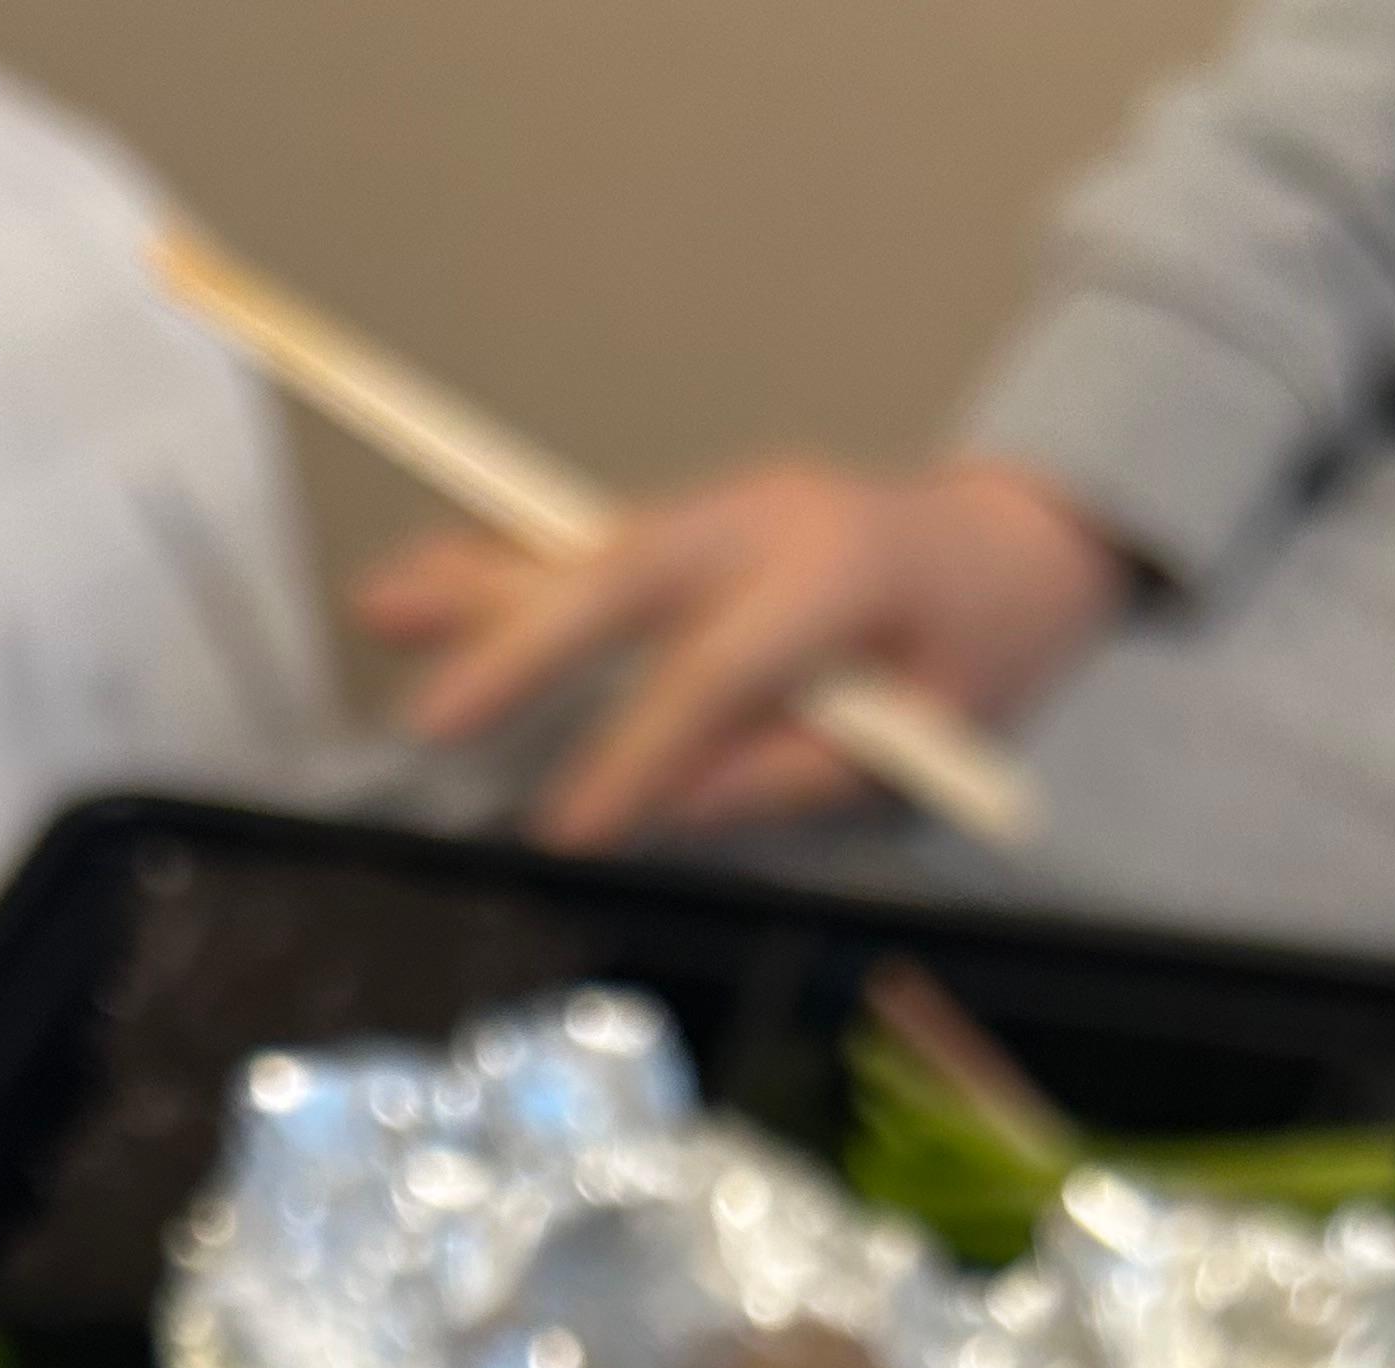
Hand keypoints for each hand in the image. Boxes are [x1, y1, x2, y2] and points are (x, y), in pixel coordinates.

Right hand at [357, 456, 1126, 849]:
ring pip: (586, 544)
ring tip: (379, 605)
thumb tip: (668, 810)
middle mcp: (765, 515)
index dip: (636, 754)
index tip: (571, 835)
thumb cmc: (981, 651)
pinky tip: (425, 584)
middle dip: (520, 648)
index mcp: (839, 569)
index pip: (715, 671)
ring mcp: (721, 507)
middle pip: (620, 577)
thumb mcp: (927, 738)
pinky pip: (588, 543)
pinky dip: (504, 562)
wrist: (1015, 540)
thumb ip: (798, 772)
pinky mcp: (692, 523)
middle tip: (434, 721)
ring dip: (479, 579)